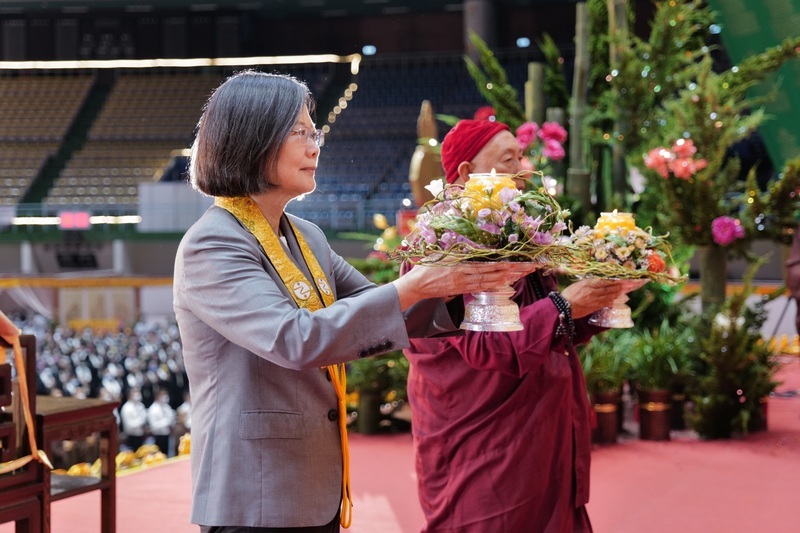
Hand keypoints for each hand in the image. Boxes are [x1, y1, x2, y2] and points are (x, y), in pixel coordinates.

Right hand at [393, 261, 535, 310]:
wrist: (417, 285)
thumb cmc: (427, 266)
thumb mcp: (442, 253)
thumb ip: (458, 249)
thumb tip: (473, 242)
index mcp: (461, 264)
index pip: (488, 264)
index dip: (505, 263)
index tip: (518, 260)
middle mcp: (465, 275)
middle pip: (495, 273)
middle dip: (514, 270)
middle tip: (531, 267)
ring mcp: (465, 284)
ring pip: (491, 281)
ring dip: (509, 278)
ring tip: (524, 274)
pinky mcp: (462, 290)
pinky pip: (483, 287)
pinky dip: (496, 285)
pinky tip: (506, 282)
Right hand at [560, 279, 628, 318]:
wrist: (563, 306)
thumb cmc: (568, 294)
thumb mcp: (579, 284)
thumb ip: (589, 282)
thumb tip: (599, 280)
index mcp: (589, 283)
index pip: (605, 280)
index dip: (616, 279)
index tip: (624, 277)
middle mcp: (593, 291)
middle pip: (610, 287)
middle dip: (621, 285)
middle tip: (631, 283)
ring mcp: (594, 299)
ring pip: (609, 295)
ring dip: (619, 292)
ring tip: (627, 290)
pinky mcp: (594, 307)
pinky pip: (605, 303)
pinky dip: (612, 300)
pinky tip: (617, 299)